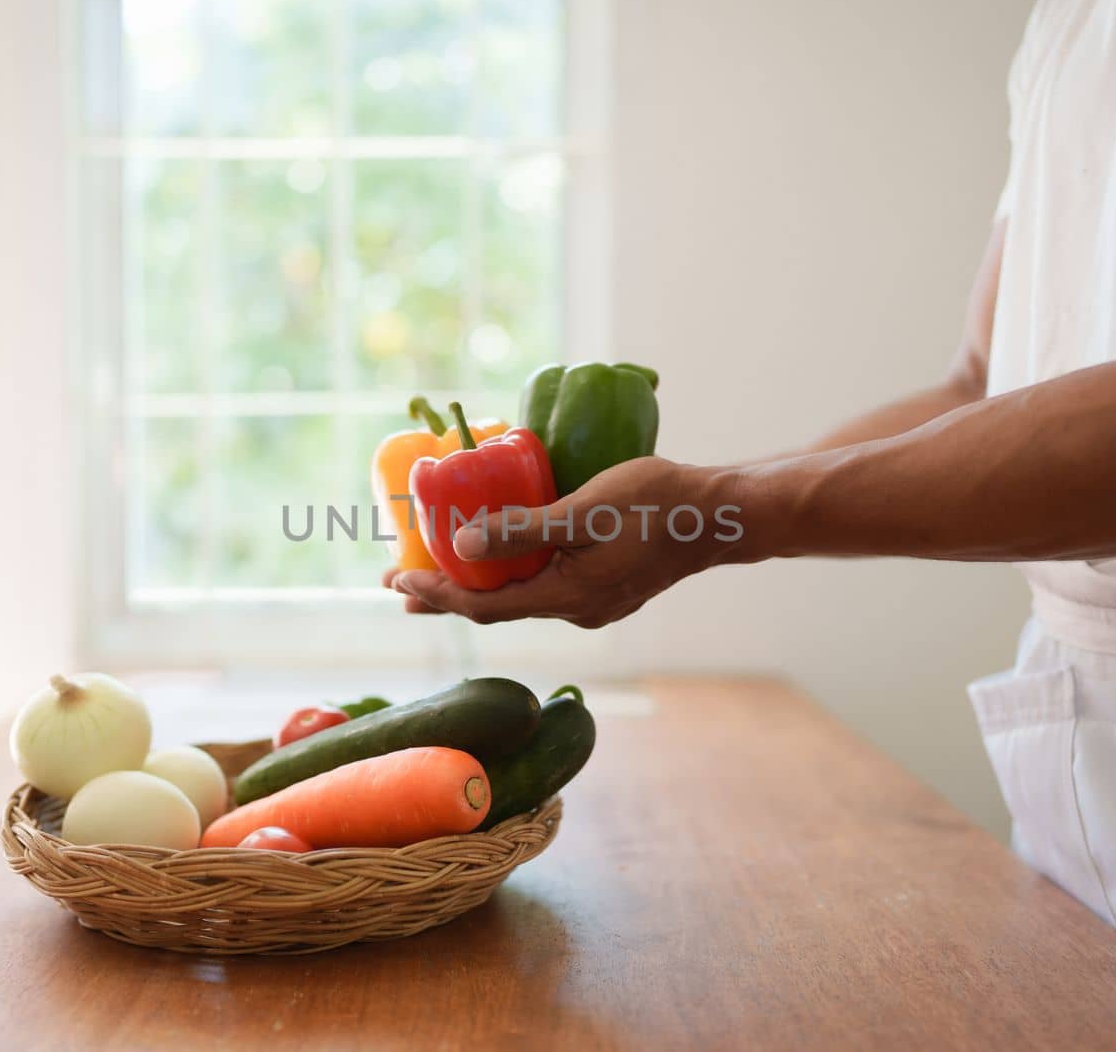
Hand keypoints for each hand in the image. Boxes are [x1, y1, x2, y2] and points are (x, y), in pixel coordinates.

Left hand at [383, 456, 737, 627]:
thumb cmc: (656, 504)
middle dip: (445, 593)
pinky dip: (510, 573)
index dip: (437, 594)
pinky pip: (543, 584)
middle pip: (495, 606)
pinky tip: (503, 553)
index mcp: (566, 597)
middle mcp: (575, 610)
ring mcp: (593, 603)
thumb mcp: (584, 510)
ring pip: (520, 596)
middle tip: (399, 579)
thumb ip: (523, 529)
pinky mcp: (604, 588)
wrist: (718, 516)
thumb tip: (460, 545)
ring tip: (438, 567)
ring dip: (476, 582)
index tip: (398, 580)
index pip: (483, 606)